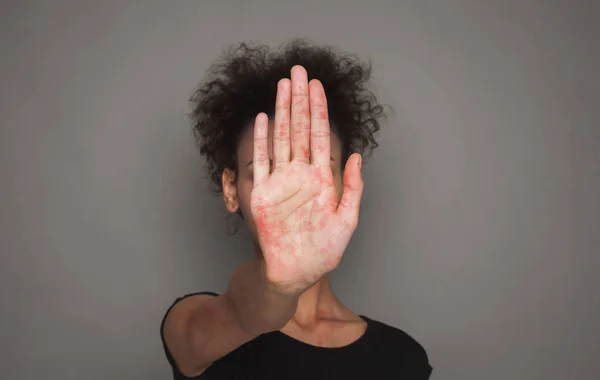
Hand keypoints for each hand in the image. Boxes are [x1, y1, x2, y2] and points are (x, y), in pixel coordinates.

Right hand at [250, 65, 363, 292]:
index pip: (320, 136)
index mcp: (322, 179)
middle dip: (300, 100)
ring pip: (281, 138)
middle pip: (300, 129)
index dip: (319, 110)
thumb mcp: (347, 220)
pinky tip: (264, 119)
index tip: (318, 86)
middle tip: (299, 71)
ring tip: (283, 85)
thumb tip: (358, 155)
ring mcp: (280, 182)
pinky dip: (261, 141)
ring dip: (282, 111)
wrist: (295, 272)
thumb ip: (353, 187)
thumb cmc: (323, 251)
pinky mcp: (261, 194)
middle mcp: (300, 174)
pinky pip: (260, 162)